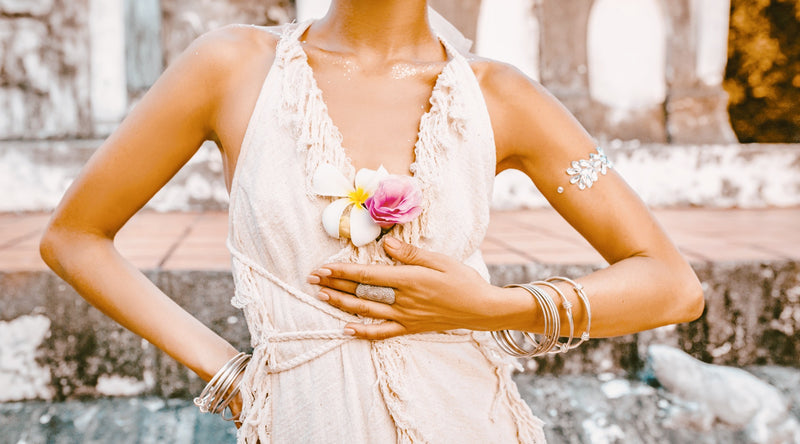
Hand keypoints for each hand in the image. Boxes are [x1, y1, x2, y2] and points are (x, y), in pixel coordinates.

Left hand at [307, 236, 510, 338]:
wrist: (482, 308)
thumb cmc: (463, 280)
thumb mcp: (440, 260)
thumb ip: (410, 254)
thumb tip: (385, 245)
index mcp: (410, 279)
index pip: (368, 275)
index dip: (343, 271)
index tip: (323, 267)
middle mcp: (404, 300)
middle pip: (362, 293)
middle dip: (335, 284)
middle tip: (312, 278)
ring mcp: (406, 317)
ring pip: (366, 312)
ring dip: (342, 304)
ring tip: (322, 296)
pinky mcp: (410, 328)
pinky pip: (382, 332)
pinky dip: (363, 331)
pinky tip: (346, 328)